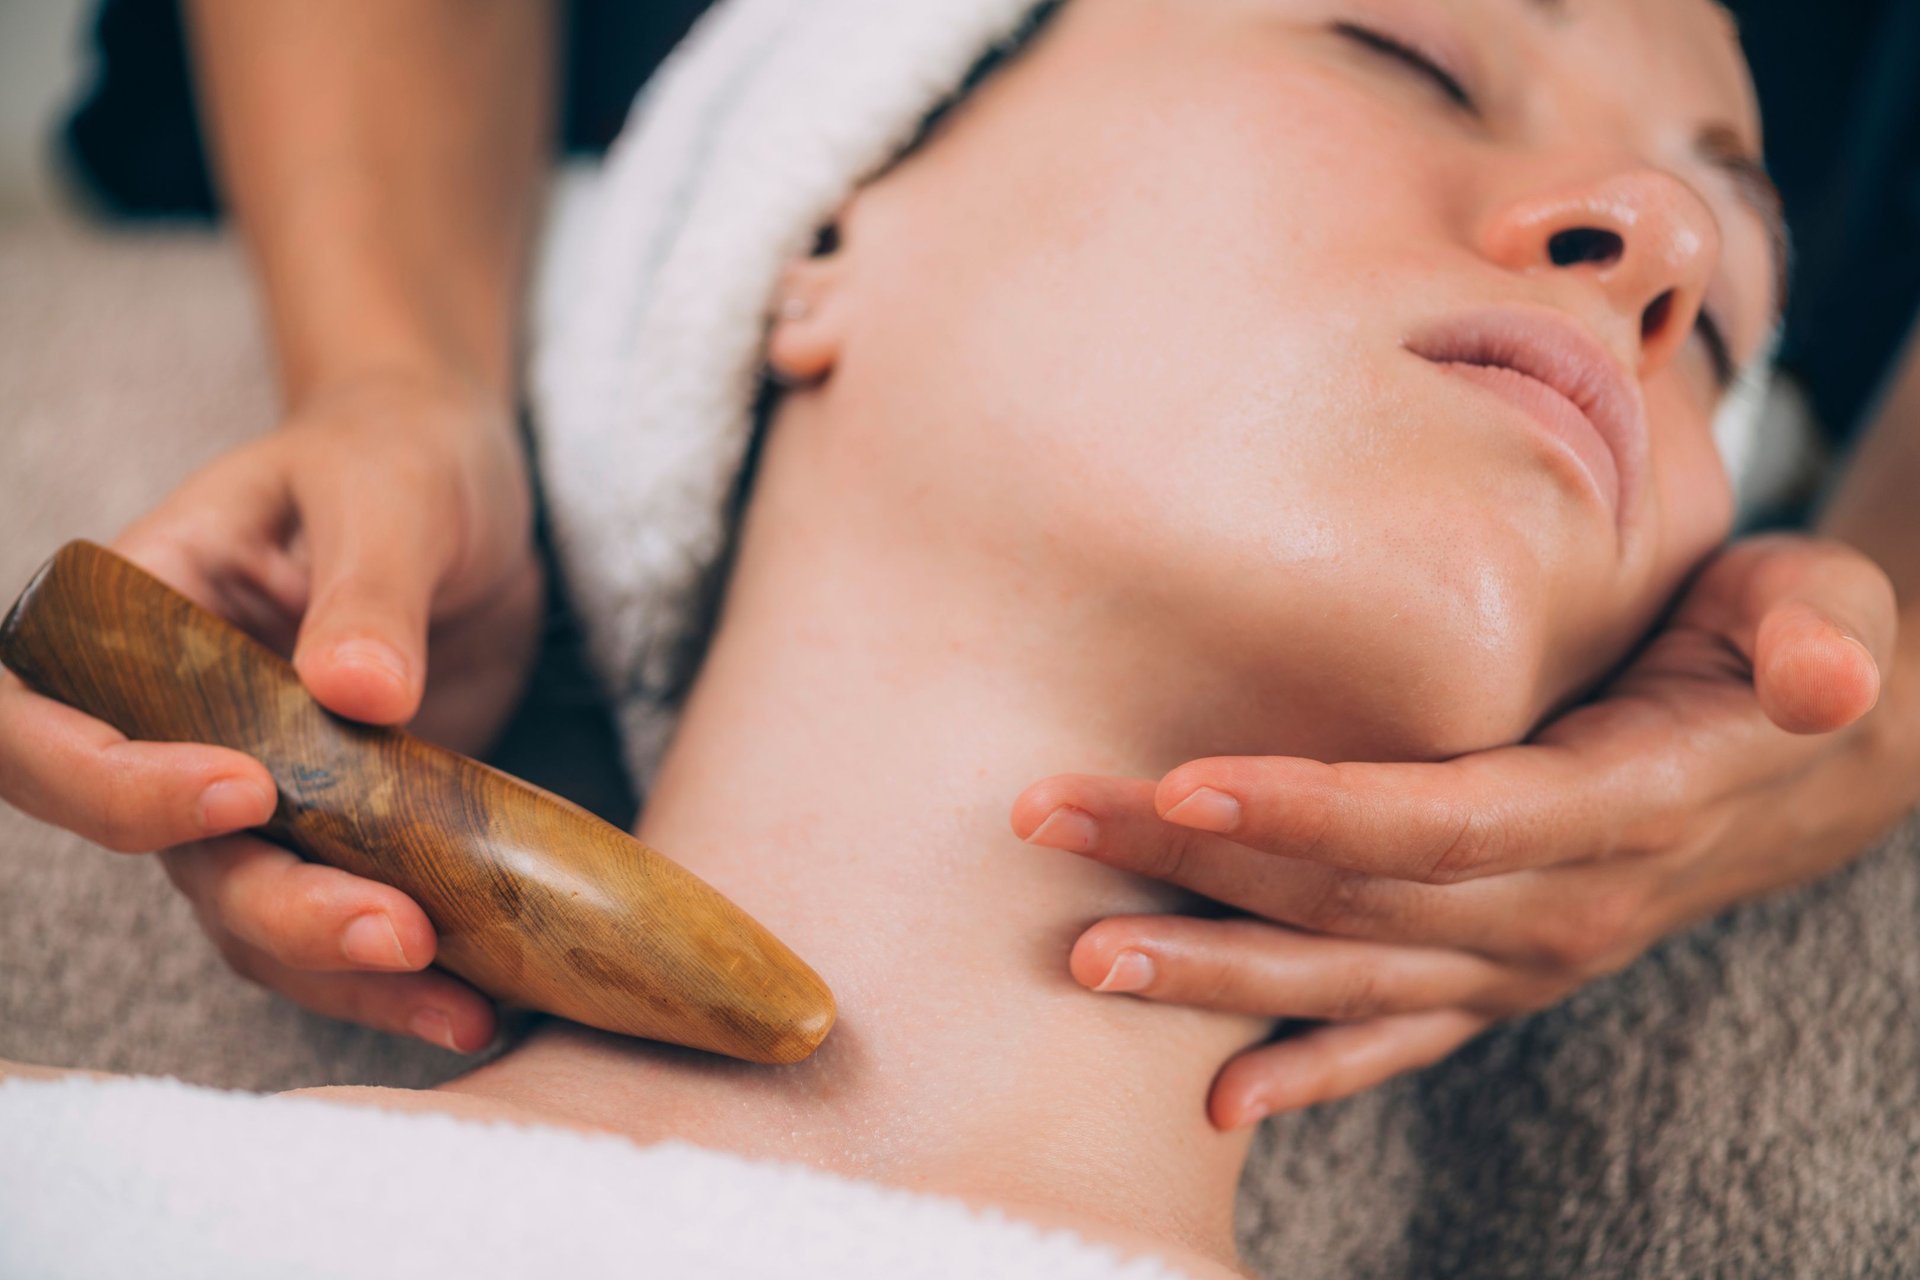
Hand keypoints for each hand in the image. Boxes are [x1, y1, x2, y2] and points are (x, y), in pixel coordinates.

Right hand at [0, 371, 542, 1051]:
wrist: (467, 489)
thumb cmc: (400, 456)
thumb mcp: (389, 489)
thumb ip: (368, 587)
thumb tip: (354, 691)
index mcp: (139, 623)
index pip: (49, 728)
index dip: (115, 787)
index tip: (245, 789)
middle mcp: (178, 726)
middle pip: (175, 857)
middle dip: (279, 911)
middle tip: (394, 931)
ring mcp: (264, 789)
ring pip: (260, 916)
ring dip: (347, 972)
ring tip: (457, 1001)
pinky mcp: (351, 826)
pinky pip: (351, 918)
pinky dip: (404, 972)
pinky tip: (476, 1002)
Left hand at [1013, 534, 1903, 1128]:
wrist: (1797, 772)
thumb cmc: (1776, 656)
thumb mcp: (1817, 617)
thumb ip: (1814, 641)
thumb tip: (1829, 675)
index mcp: (1619, 807)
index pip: (1440, 822)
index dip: (1314, 811)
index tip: (1186, 785)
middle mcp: (1558, 908)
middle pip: (1350, 899)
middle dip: (1194, 866)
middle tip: (1052, 819)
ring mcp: (1522, 959)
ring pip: (1343, 977)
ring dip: (1208, 968)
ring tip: (1081, 953)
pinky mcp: (1497, 977)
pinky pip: (1394, 1039)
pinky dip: (1307, 1068)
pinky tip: (1216, 1090)